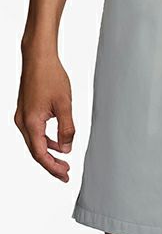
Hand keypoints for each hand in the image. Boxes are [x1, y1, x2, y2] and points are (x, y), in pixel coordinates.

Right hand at [15, 51, 74, 181]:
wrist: (38, 58)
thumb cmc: (51, 77)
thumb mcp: (65, 105)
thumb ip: (66, 128)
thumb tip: (66, 149)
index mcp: (31, 122)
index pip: (41, 154)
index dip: (53, 167)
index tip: (65, 175)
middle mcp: (22, 122)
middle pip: (36, 151)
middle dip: (51, 164)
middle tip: (66, 173)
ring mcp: (22, 116)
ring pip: (35, 142)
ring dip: (49, 153)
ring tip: (64, 161)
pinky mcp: (26, 111)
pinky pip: (35, 132)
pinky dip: (46, 140)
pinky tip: (58, 142)